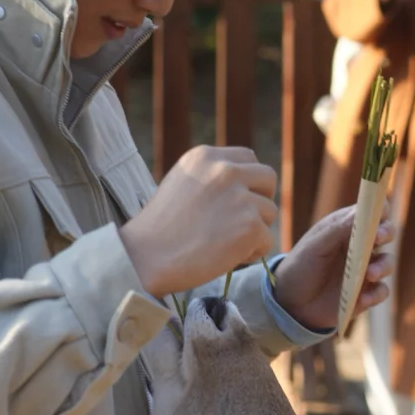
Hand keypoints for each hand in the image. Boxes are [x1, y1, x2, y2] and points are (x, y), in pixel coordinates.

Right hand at [121, 146, 277, 297]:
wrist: (145, 257)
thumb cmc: (159, 229)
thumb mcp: (182, 184)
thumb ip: (212, 179)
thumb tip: (247, 187)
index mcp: (206, 156)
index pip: (248, 157)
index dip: (248, 181)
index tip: (237, 201)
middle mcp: (225, 170)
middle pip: (268, 179)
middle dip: (259, 201)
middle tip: (240, 222)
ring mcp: (240, 198)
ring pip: (269, 212)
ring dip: (254, 230)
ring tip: (224, 244)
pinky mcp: (250, 226)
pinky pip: (267, 240)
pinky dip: (252, 253)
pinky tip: (226, 257)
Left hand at [272, 206, 395, 332]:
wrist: (290, 303)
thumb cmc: (300, 266)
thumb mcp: (315, 245)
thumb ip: (338, 229)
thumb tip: (362, 210)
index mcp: (347, 227)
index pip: (371, 211)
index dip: (379, 208)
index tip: (378, 213)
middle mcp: (360, 246)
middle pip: (386, 233)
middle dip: (386, 233)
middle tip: (378, 238)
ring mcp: (365, 269)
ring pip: (387, 262)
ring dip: (383, 266)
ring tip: (370, 274)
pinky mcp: (366, 292)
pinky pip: (381, 291)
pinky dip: (376, 294)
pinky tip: (362, 299)